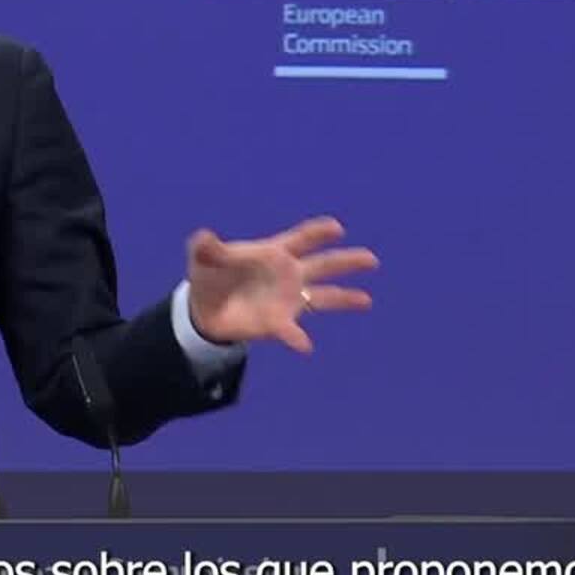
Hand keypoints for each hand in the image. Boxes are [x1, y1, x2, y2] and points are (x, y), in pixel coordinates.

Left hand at [185, 216, 376, 352]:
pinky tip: (305, 346)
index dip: (318, 233)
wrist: (205, 309)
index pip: (301, 239)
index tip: (336, 228)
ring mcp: (288, 299)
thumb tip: (203, 237)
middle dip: (346, 261)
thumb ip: (205, 247)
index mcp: (274, 252)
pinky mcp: (278, 323)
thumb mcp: (203, 259)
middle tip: (371, 260)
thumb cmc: (210, 276)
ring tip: (367, 300)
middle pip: (323, 265)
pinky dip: (297, 338)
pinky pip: (292, 331)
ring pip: (323, 297)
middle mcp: (289, 274)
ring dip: (344, 298)